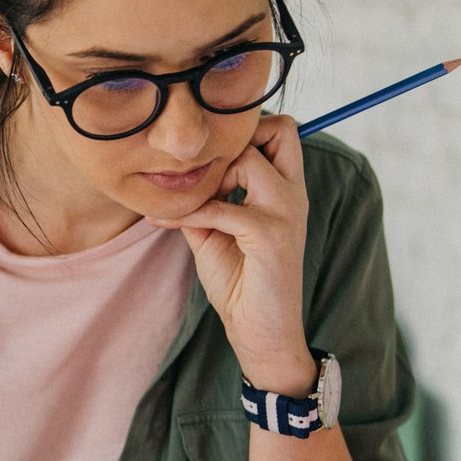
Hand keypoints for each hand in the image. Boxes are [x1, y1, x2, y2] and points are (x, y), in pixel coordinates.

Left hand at [149, 114, 315, 393]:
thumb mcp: (216, 231)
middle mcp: (293, 194)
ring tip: (193, 205)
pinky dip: (189, 215)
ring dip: (211, 178)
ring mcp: (286, 213)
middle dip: (238, 139)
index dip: (245, 133)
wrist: (260, 331)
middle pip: (279, 129)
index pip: (281, 131)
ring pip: (247, 161)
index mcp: (286, 190)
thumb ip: (206, 198)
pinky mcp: (270, 236)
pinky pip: (221, 208)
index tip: (212, 164)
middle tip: (210, 175)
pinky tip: (167, 223)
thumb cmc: (242, 284)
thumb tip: (175, 175)